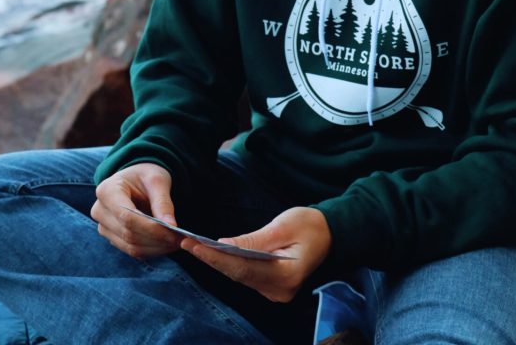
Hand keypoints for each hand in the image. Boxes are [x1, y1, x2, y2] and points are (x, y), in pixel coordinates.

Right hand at [91, 163, 181, 258]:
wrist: (135, 180)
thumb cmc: (145, 175)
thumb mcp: (156, 180)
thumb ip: (162, 202)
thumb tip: (172, 226)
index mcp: (107, 190)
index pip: (127, 217)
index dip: (150, 227)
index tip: (173, 232)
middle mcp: (100, 210)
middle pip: (128, 233)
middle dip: (157, 239)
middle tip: (181, 239)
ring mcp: (104, 226)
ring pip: (131, 246)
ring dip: (156, 247)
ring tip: (176, 241)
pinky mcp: (112, 238)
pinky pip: (132, 250)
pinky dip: (152, 250)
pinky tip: (166, 243)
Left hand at [180, 207, 330, 302]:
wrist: (330, 233)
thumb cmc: (308, 225)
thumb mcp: (282, 227)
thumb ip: (254, 240)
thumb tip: (224, 243)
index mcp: (285, 276)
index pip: (242, 267)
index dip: (215, 256)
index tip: (193, 245)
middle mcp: (280, 290)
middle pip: (237, 274)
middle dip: (210, 258)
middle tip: (185, 243)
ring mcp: (276, 291)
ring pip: (239, 276)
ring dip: (216, 261)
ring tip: (192, 246)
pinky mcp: (273, 286)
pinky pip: (246, 275)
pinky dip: (229, 263)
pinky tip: (211, 253)